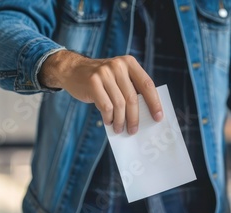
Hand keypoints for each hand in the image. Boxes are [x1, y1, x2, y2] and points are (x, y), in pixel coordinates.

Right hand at [38, 50, 162, 134]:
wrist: (72, 69)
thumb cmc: (101, 79)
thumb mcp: (118, 76)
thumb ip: (131, 88)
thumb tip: (146, 113)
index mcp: (129, 63)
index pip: (147, 84)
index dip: (154, 102)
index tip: (158, 117)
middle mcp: (118, 65)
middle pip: (132, 97)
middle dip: (135, 117)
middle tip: (134, 130)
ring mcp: (104, 73)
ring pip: (119, 104)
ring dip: (121, 120)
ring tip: (120, 129)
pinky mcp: (93, 82)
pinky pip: (106, 106)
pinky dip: (109, 117)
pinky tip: (109, 121)